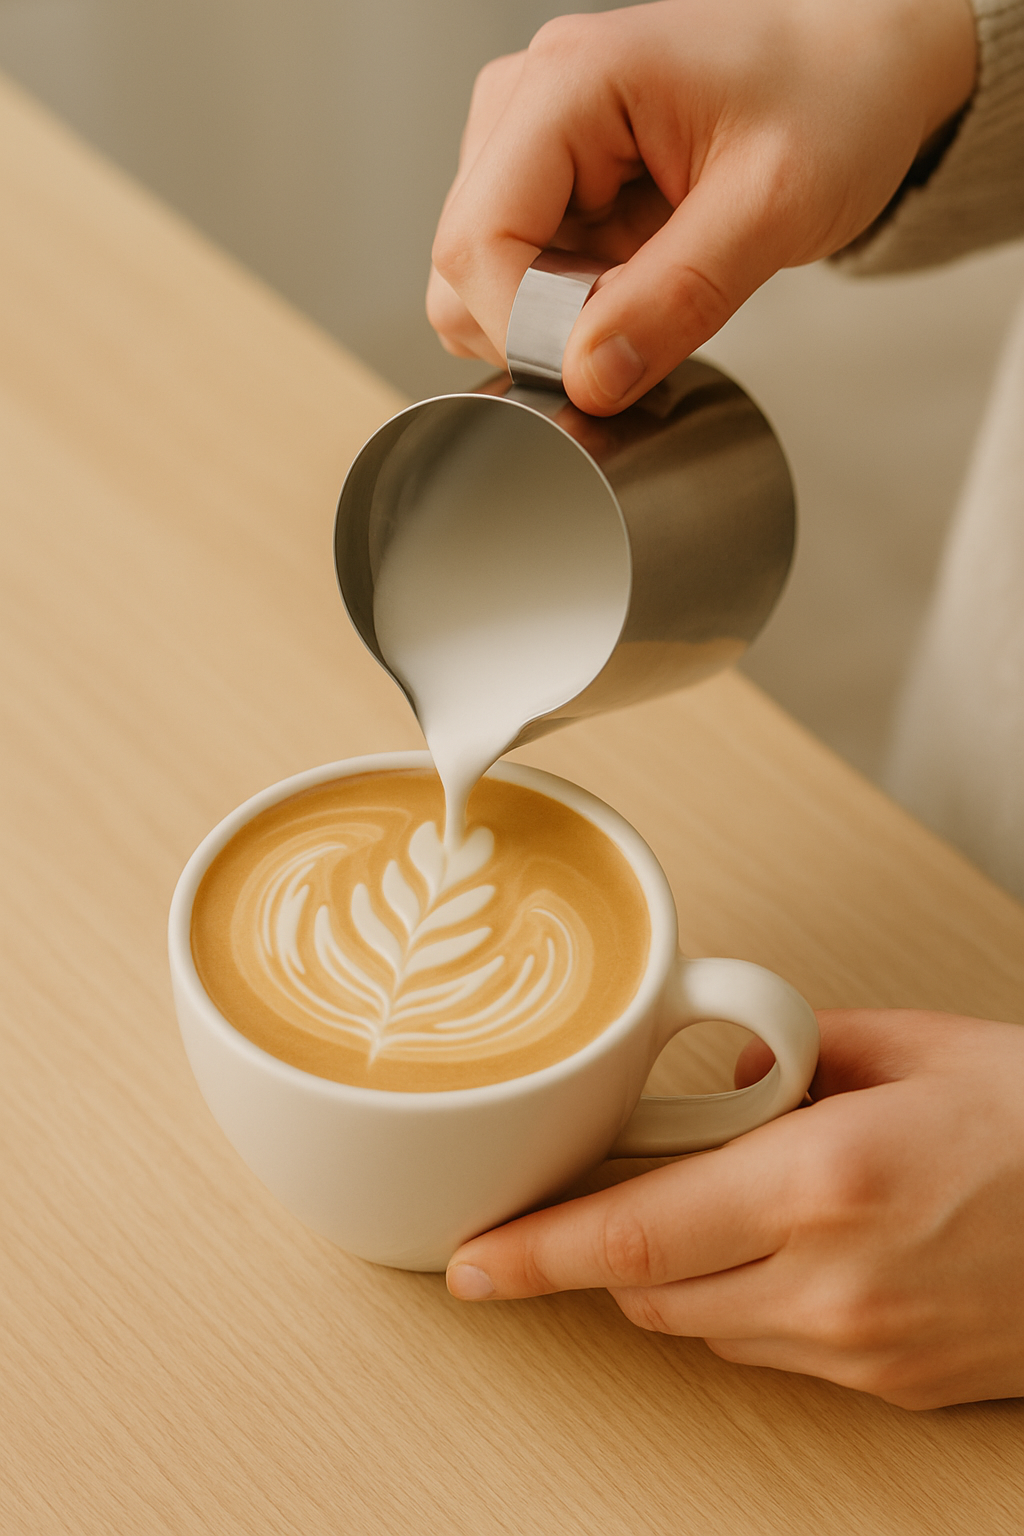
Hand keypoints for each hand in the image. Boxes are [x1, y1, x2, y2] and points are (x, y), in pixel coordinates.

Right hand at [428, 0, 975, 412]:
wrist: (858, 74)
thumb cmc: (831, 104)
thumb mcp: (774, 207)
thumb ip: (677, 298)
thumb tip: (586, 380)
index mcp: (567, 82)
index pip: (476, 242)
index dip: (526, 330)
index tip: (599, 369)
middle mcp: (524, 103)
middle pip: (461, 268)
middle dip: (541, 328)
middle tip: (645, 318)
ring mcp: (525, 141)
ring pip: (477, 282)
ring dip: (555, 321)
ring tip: (650, 285)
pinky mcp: (544, 181)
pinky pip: (517, 278)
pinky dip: (569, 308)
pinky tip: (635, 278)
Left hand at [447, 1009, 1023, 1408]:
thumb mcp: (908, 1045)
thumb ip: (790, 1053)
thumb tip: (728, 1075)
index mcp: (825, 1180)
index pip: (636, 1233)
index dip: (537, 1253)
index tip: (473, 1263)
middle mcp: (834, 1282)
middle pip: (653, 1290)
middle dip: (616, 1245)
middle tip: (629, 1183)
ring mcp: (864, 1349)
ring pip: (708, 1328)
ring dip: (689, 1272)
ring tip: (746, 1201)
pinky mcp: (893, 1385)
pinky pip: (776, 1352)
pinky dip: (755, 1303)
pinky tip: (803, 1245)